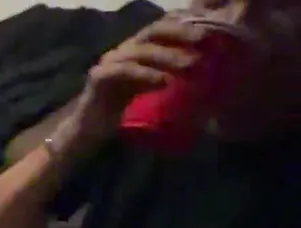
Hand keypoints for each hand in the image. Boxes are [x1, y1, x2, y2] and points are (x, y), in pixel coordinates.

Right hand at [64, 16, 208, 144]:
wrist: (90, 128)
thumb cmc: (122, 107)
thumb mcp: (151, 85)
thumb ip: (168, 72)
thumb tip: (199, 66)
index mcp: (135, 48)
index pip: (161, 27)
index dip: (184, 25)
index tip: (209, 31)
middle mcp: (122, 50)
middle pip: (152, 31)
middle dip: (179, 33)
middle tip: (203, 40)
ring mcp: (109, 61)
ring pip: (141, 50)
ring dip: (167, 56)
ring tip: (190, 66)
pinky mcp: (99, 77)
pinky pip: (124, 71)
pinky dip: (146, 74)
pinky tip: (163, 83)